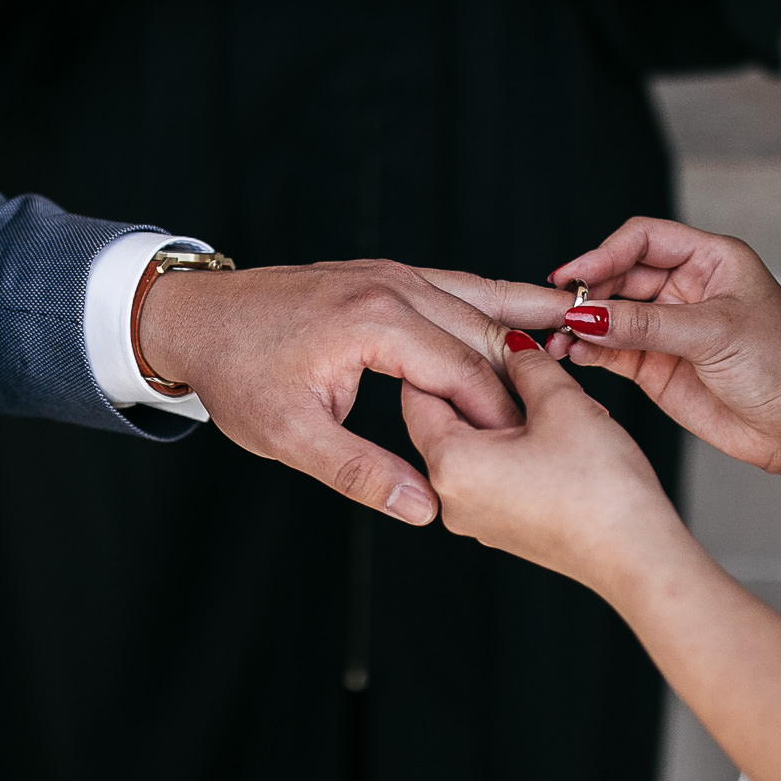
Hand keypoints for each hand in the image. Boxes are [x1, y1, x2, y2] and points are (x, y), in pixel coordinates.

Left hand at [136, 260, 579, 524]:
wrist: (196, 318)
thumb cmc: (238, 375)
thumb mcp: (290, 436)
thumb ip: (360, 472)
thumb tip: (425, 507)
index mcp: (374, 321)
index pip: (464, 369)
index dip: (504, 413)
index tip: (537, 449)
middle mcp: (392, 285)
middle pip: (483, 328)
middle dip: (530, 367)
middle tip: (583, 401)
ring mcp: (391, 273)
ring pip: (478, 297)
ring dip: (526, 319)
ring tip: (584, 333)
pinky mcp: (386, 274)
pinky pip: (455, 288)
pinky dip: (494, 303)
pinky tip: (528, 314)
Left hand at [404, 333, 689, 595]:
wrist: (639, 558)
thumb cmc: (602, 489)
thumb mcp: (562, 403)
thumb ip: (527, 363)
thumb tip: (512, 345)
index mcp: (450, 464)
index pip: (417, 394)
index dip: (439, 357)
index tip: (466, 335)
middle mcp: (450, 497)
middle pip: (441, 422)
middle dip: (474, 386)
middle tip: (511, 358)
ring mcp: (475, 518)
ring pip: (470, 447)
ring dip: (498, 415)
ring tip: (541, 394)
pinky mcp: (501, 528)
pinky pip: (490, 474)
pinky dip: (509, 446)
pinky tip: (550, 431)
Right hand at [547, 218, 780, 503]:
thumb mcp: (714, 334)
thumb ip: (645, 324)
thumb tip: (586, 313)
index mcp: (710, 260)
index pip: (643, 239)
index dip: (606, 253)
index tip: (576, 277)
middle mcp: (684, 288)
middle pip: (618, 274)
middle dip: (588, 290)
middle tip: (559, 309)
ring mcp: (666, 327)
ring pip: (608, 313)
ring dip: (581, 321)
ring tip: (558, 335)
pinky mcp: (654, 365)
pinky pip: (609, 349)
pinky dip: (587, 350)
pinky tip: (572, 353)